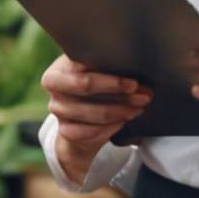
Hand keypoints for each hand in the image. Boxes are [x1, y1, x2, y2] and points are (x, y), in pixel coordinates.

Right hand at [41, 55, 152, 184]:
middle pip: (86, 87)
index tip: (134, 83)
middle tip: (144, 95)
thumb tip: (139, 76)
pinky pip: (92, 131)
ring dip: (122, 111)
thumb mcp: (97, 70)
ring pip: (94, 112)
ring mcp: (58, 110)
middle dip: (118, 92)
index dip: (110, 76)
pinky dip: (112, 127)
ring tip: (139, 107)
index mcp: (60, 66)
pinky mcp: (65, 130)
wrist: (79, 114)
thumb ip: (110, 67)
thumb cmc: (95, 81)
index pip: (84, 66)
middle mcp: (54, 87)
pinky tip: (124, 120)